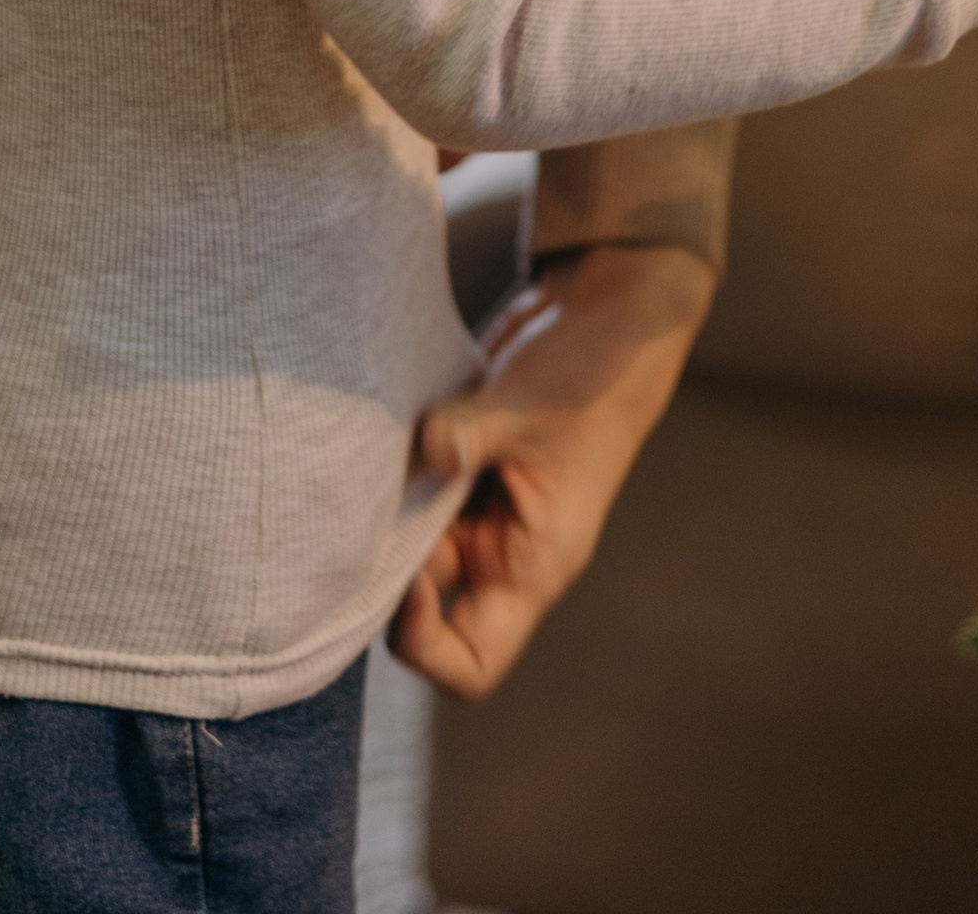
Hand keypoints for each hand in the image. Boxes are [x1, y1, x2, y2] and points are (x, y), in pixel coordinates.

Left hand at [391, 238, 712, 699]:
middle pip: (425, 607)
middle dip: (389, 568)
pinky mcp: (466, 469)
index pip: (472, 663)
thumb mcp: (530, 404)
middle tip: (369, 513)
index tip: (407, 579)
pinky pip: (414, 496)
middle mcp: (504, 550)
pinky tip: (384, 437)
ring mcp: (483, 511)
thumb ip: (469, 436)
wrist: (608, 316)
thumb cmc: (590, 373)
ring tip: (377, 465)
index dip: (426, 644)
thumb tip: (423, 452)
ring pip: (412, 544)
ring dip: (388, 513)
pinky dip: (393, 476)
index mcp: (534, 561)